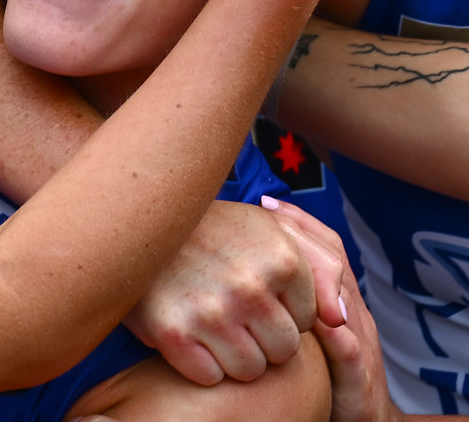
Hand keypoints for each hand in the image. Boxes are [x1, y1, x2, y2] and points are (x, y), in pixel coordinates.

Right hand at [124, 199, 343, 385]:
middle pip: (283, 351)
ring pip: (250, 370)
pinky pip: (209, 376)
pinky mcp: (174, 334)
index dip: (283, 309)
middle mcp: (251, 286)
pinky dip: (201, 361)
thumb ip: (321, 265)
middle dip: (264, 335)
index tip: (258, 288)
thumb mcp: (272, 228)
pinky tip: (192, 328)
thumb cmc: (217, 228)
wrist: (144, 222)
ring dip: (234, 352)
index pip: (308, 320)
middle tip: (236, 306)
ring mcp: (212, 312)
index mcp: (283, 258)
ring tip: (215, 317)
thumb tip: (341, 319)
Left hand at [264, 200, 402, 420]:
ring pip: (343, 297)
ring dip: (316, 274)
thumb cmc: (323, 370)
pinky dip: (335, 334)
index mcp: (337, 296)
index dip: (297, 223)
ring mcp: (358, 340)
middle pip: (332, 261)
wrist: (362, 419)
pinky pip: (349, 351)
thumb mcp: (300, 326)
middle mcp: (350, 311)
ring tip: (284, 254)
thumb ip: (281, 295)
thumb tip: (241, 261)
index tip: (264, 203)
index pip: (322, 247)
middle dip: (302, 235)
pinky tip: (317, 321)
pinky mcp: (359, 377)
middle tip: (269, 215)